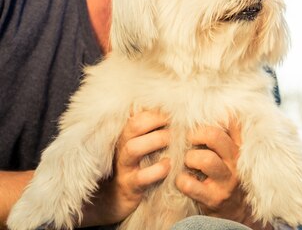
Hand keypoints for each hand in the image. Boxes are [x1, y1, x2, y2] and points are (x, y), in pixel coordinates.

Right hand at [81, 109, 170, 225]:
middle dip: (157, 120)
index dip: (157, 111)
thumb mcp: (143, 145)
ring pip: (133, 148)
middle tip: (176, 125)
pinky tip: (168, 165)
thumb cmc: (137, 166)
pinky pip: (141, 177)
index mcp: (128, 135)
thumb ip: (153, 130)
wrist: (116, 200)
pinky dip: (158, 170)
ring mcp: (124, 167)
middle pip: (134, 125)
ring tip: (173, 142)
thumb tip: (175, 112)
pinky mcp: (129, 186)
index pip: (138, 114)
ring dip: (156, 141)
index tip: (175, 112)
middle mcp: (123, 147)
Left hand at [176, 120, 265, 226]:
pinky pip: (190, 184)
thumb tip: (214, 109)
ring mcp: (226, 181)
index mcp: (239, 148)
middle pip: (214, 136)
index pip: (232, 122)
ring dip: (189, 158)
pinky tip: (183, 181)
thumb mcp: (231, 156)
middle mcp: (235, 162)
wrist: (236, 214)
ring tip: (188, 163)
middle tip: (189, 139)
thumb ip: (225, 135)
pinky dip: (181, 180)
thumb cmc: (226, 177)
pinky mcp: (214, 197)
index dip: (216, 115)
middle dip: (195, 134)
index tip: (202, 117)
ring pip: (204, 159)